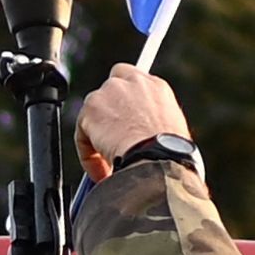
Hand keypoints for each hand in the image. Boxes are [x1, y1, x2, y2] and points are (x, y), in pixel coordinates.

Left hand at [74, 66, 190, 183]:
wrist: (157, 156)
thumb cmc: (171, 153)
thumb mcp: (171, 130)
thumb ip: (152, 124)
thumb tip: (141, 138)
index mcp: (155, 87)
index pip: (134, 82)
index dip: (126, 102)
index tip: (125, 121)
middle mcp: (132, 82)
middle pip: (110, 87)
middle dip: (108, 110)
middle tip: (112, 139)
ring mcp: (110, 92)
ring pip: (94, 113)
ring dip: (98, 136)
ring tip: (108, 162)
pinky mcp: (91, 108)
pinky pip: (82, 134)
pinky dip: (87, 155)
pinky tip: (100, 172)